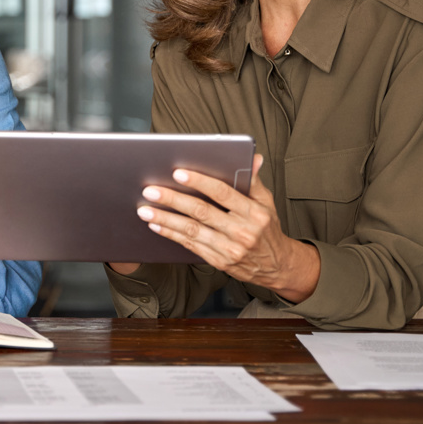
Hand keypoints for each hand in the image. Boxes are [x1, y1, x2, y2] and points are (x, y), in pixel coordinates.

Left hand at [136, 154, 320, 301]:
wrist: (277, 266)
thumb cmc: (267, 229)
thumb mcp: (266, 203)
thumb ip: (253, 180)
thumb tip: (253, 157)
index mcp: (254, 213)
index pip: (223, 193)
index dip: (200, 182)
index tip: (178, 173)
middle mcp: (242, 231)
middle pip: (202, 212)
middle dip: (173, 200)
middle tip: (151, 190)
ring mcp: (229, 249)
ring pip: (192, 230)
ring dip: (165, 219)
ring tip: (145, 209)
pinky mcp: (219, 261)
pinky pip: (190, 245)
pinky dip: (171, 234)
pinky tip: (156, 225)